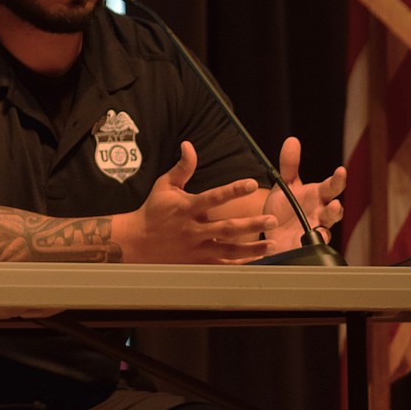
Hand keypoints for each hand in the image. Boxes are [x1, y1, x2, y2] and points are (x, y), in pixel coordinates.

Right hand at [119, 141, 277, 263]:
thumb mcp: (164, 185)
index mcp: (187, 208)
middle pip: (226, 227)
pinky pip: (221, 265)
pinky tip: (257, 262)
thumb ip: (182, 167)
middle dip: (251, 224)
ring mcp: (196, 247)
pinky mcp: (197, 261)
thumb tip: (189, 145)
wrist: (137, 242)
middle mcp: (193, 229)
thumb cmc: (153, 210)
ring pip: (228, 249)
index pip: (213, 197)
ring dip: (252, 248)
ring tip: (273, 244)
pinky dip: (239, 264)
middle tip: (273, 220)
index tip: (252, 183)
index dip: (233, 190)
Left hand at [263, 136, 345, 250]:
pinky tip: (304, 243)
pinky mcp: (304, 246)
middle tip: (334, 204)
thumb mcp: (284, 184)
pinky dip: (308, 246)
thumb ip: (289, 164)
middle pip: (334, 212)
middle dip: (335, 209)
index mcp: (317, 196)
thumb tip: (292, 141)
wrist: (271, 230)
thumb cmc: (284, 206)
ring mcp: (314, 231)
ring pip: (325, 231)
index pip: (332, 187)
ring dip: (324, 230)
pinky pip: (310, 247)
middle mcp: (319, 214)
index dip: (338, 179)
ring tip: (320, 228)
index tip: (340, 171)